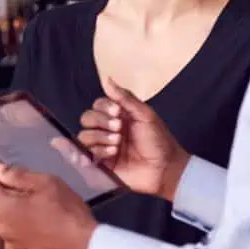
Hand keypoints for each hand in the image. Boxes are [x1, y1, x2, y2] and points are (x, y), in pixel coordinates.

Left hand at [0, 164, 97, 248]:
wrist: (86, 247)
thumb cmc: (67, 213)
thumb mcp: (45, 184)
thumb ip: (17, 175)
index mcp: (5, 209)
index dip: (0, 178)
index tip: (14, 176)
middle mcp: (3, 230)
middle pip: (2, 206)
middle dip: (16, 198)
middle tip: (40, 196)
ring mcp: (14, 246)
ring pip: (12, 223)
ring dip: (22, 216)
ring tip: (47, 214)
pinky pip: (21, 238)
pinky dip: (30, 233)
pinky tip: (48, 230)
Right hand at [78, 83, 189, 200]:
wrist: (164, 168)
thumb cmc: (159, 141)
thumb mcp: (145, 115)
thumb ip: (125, 98)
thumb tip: (107, 79)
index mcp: (118, 116)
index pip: (98, 105)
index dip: (104, 107)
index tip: (117, 112)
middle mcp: (107, 129)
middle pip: (87, 118)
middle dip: (100, 121)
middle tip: (119, 128)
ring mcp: (103, 146)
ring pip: (84, 135)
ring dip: (100, 137)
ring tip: (118, 142)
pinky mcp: (101, 163)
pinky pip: (87, 153)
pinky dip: (99, 150)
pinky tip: (113, 153)